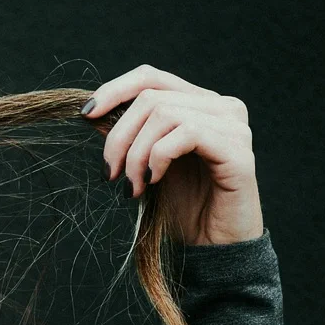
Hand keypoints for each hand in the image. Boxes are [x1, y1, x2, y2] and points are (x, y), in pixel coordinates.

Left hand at [81, 65, 262, 245]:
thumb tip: (91, 111)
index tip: (86, 116)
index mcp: (199, 104)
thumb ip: (131, 134)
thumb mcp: (146, 163)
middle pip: (151, 97)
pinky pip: (186, 133)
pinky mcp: (238, 150)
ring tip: (132, 186)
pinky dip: (158, 156)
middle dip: (119, 136)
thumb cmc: (181, 206)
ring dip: (136, 153)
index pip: (151, 77)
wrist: (213, 247)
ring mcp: (234, 126)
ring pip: (165, 113)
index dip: (114, 90)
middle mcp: (221, 107)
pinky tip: (153, 181)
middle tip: (110, 173)